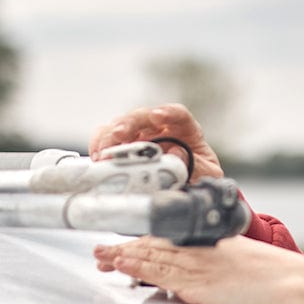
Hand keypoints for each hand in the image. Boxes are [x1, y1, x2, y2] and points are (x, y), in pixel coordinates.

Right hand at [89, 103, 222, 179]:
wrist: (187, 191)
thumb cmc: (198, 178)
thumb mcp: (205, 175)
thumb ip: (196, 165)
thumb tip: (176, 153)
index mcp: (185, 130)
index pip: (178, 114)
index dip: (168, 112)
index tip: (158, 116)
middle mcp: (160, 129)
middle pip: (142, 117)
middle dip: (130, 123)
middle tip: (120, 134)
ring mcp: (140, 136)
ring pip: (121, 125)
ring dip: (110, 136)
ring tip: (105, 152)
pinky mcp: (123, 146)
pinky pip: (107, 137)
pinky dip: (100, 144)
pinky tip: (98, 156)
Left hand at [94, 235, 303, 303]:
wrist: (288, 281)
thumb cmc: (268, 274)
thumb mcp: (235, 261)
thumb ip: (212, 265)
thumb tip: (193, 279)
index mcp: (206, 244)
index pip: (165, 240)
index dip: (140, 242)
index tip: (122, 246)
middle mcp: (197, 251)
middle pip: (152, 246)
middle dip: (123, 249)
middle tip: (99, 251)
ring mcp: (196, 267)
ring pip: (151, 258)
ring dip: (123, 257)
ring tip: (101, 257)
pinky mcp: (198, 285)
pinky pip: (162, 275)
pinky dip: (139, 268)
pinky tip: (122, 265)